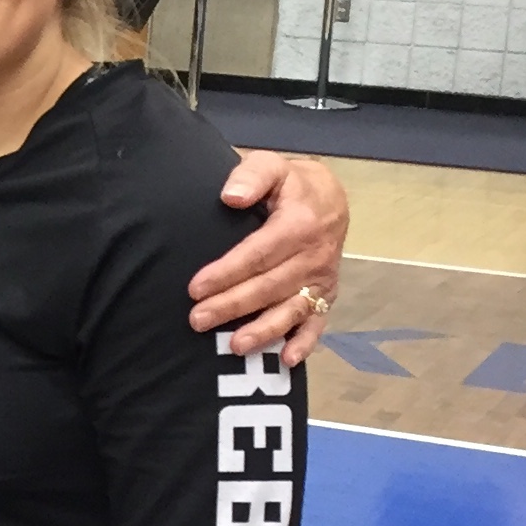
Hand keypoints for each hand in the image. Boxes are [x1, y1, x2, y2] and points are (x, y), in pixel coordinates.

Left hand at [188, 150, 345, 360]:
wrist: (330, 199)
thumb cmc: (290, 184)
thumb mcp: (272, 165)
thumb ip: (252, 175)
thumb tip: (230, 196)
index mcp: (300, 224)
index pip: (259, 253)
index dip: (227, 272)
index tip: (196, 287)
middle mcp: (314, 256)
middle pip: (269, 286)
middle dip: (232, 305)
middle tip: (197, 320)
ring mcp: (321, 279)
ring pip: (291, 309)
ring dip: (264, 331)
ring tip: (234, 346)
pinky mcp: (325, 295)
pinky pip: (317, 322)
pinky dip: (304, 343)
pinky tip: (286, 360)